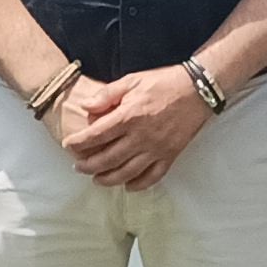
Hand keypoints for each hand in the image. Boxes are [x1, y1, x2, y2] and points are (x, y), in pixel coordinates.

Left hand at [59, 66, 211, 191]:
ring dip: (108, 179)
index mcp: (129, 116)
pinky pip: (152, 177)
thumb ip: (107, 95)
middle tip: (78, 166)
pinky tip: (127, 185)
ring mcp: (157, 149)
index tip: (68, 146)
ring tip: (96, 179)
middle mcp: (141, 137)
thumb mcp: (131, 80)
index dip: (79, 143)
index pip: (96, 136)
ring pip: (127, 173)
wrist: (197, 89)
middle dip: (88, 166)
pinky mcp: (170, 156)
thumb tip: (85, 107)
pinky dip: (138, 185)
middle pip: (108, 159)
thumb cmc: (163, 82)